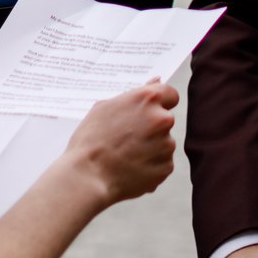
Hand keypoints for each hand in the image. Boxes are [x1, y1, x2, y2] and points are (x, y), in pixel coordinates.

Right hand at [64, 80, 178, 207]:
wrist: (87, 176)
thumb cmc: (90, 141)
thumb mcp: (104, 107)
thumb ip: (134, 94)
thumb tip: (156, 81)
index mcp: (147, 99)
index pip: (170, 94)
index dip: (160, 103)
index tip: (149, 112)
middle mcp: (161, 119)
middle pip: (165, 120)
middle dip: (151, 128)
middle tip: (128, 139)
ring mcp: (166, 144)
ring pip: (163, 143)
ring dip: (151, 148)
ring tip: (126, 156)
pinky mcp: (165, 167)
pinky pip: (162, 163)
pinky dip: (151, 166)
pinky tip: (131, 169)